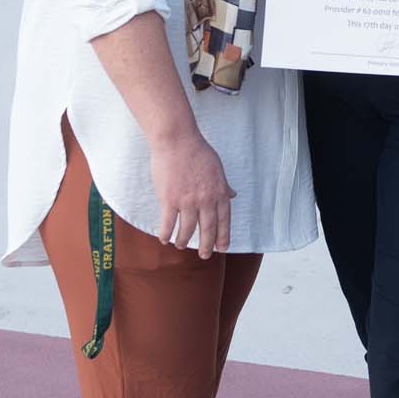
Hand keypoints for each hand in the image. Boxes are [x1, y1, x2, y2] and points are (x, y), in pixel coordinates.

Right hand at [149, 133, 235, 257]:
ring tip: (181, 245)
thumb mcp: (217, 168)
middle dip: (206, 245)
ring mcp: (187, 201)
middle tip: (204, 256)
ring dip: (184, 240)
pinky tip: (165, 240)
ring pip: (187, 229)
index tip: (222, 247)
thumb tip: (233, 195)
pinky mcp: (169, 200)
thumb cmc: (197, 151)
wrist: (177, 141)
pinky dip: (167, 233)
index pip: (224, 220)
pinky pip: (168, 223)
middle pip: (207, 229)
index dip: (223, 236)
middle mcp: (205, 200)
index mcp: (218, 192)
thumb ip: (224, 185)